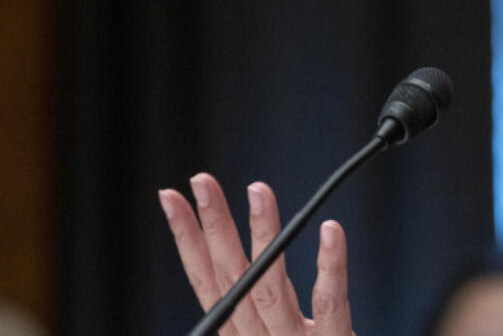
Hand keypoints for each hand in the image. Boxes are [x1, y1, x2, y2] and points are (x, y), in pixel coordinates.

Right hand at [159, 174, 354, 335]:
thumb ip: (246, 315)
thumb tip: (220, 267)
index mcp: (242, 335)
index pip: (208, 281)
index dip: (187, 239)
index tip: (171, 199)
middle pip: (232, 278)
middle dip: (214, 227)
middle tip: (201, 181)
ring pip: (272, 286)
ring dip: (264, 235)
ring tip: (257, 189)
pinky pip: (331, 304)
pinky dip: (330, 267)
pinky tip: (330, 230)